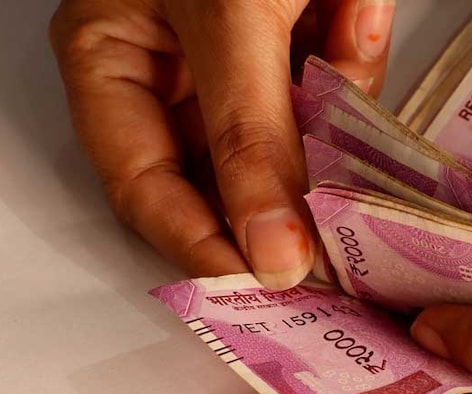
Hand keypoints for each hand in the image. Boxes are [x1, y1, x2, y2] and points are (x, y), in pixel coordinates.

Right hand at [50, 0, 396, 288]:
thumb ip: (248, 133)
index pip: (144, 185)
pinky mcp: (305, 28)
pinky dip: (359, 45)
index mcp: (112, 55)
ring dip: (335, 97)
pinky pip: (340, 78)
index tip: (264, 287)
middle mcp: (173, 63)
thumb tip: (271, 250)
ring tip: (344, 37)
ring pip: (299, 128)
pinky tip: (355, 7)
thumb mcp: (229, 19)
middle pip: (229, 170)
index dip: (202, 243)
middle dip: (289, 182)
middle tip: (337, 231)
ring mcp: (243, 49)